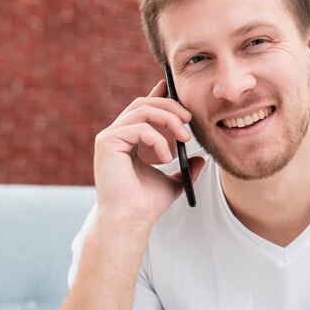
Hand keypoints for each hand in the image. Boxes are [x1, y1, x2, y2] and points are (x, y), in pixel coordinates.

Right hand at [93, 80, 204, 226]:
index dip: (160, 94)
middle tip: (190, 120)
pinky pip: (139, 127)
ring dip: (169, 120)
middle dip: (171, 106)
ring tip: (185, 139)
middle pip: (145, 103)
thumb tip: (201, 159)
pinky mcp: (107, 142)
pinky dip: (158, 140)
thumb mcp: (172, 181)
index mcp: (128, 139)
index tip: (175, 88)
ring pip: (143, 110)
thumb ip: (185, 169)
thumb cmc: (146, 205)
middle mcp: (116, 135)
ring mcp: (109, 137)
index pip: (144, 108)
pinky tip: (166, 158)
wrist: (132, 221)